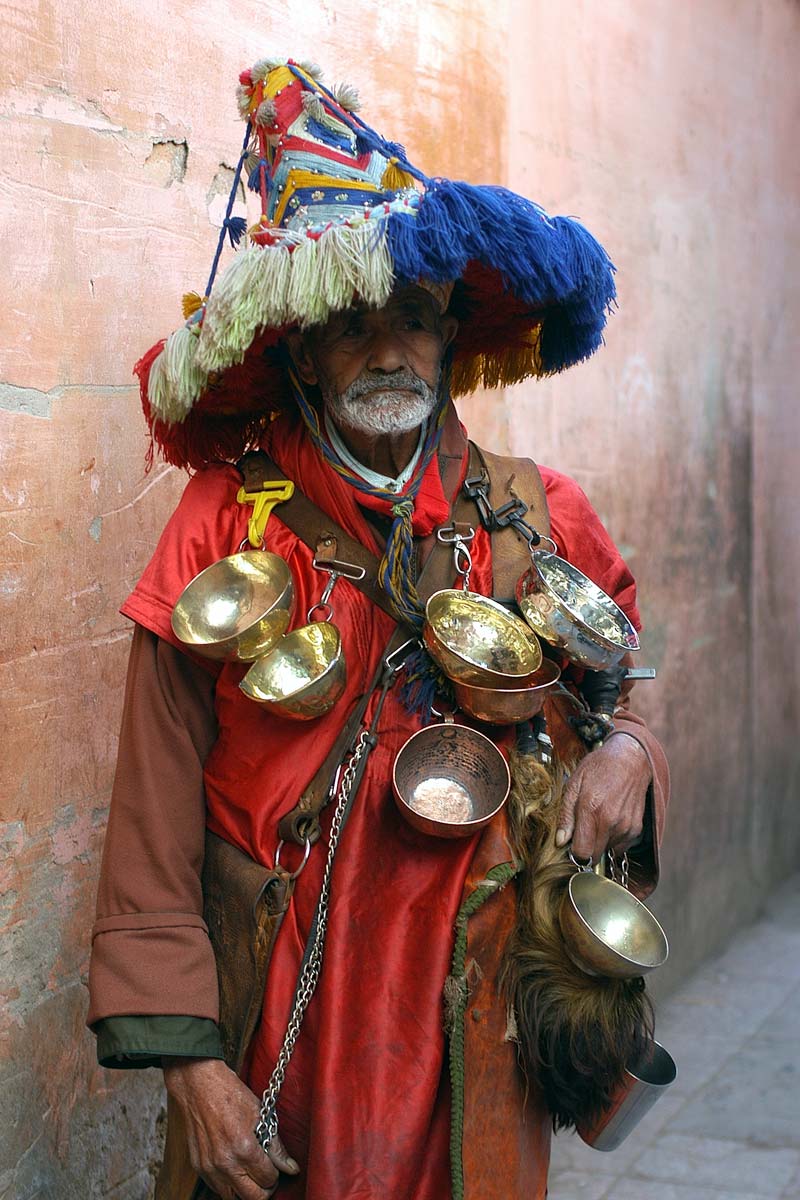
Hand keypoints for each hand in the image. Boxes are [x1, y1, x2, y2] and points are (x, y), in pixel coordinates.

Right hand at [162, 1057, 299, 1199]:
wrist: (199, 1085)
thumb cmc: (230, 1094)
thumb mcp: (260, 1114)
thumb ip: (276, 1146)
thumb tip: (291, 1167)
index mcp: (244, 1148)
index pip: (268, 1180)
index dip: (275, 1174)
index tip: (275, 1166)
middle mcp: (225, 1163)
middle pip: (252, 1197)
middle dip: (264, 1189)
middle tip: (266, 1176)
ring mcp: (209, 1167)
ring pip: (232, 1198)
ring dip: (245, 1190)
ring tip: (250, 1173)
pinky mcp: (198, 1167)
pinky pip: (217, 1188)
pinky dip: (228, 1184)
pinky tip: (234, 1168)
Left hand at [555, 733, 651, 862]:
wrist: (630, 759)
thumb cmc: (599, 768)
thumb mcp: (574, 784)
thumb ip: (566, 815)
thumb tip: (560, 841)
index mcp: (591, 810)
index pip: (582, 853)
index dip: (573, 852)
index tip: (570, 844)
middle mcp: (611, 822)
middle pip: (595, 856)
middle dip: (586, 848)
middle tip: (582, 830)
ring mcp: (626, 826)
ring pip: (607, 851)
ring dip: (600, 842)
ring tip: (598, 819)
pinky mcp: (636, 829)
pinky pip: (620, 846)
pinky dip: (613, 838)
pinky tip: (610, 820)